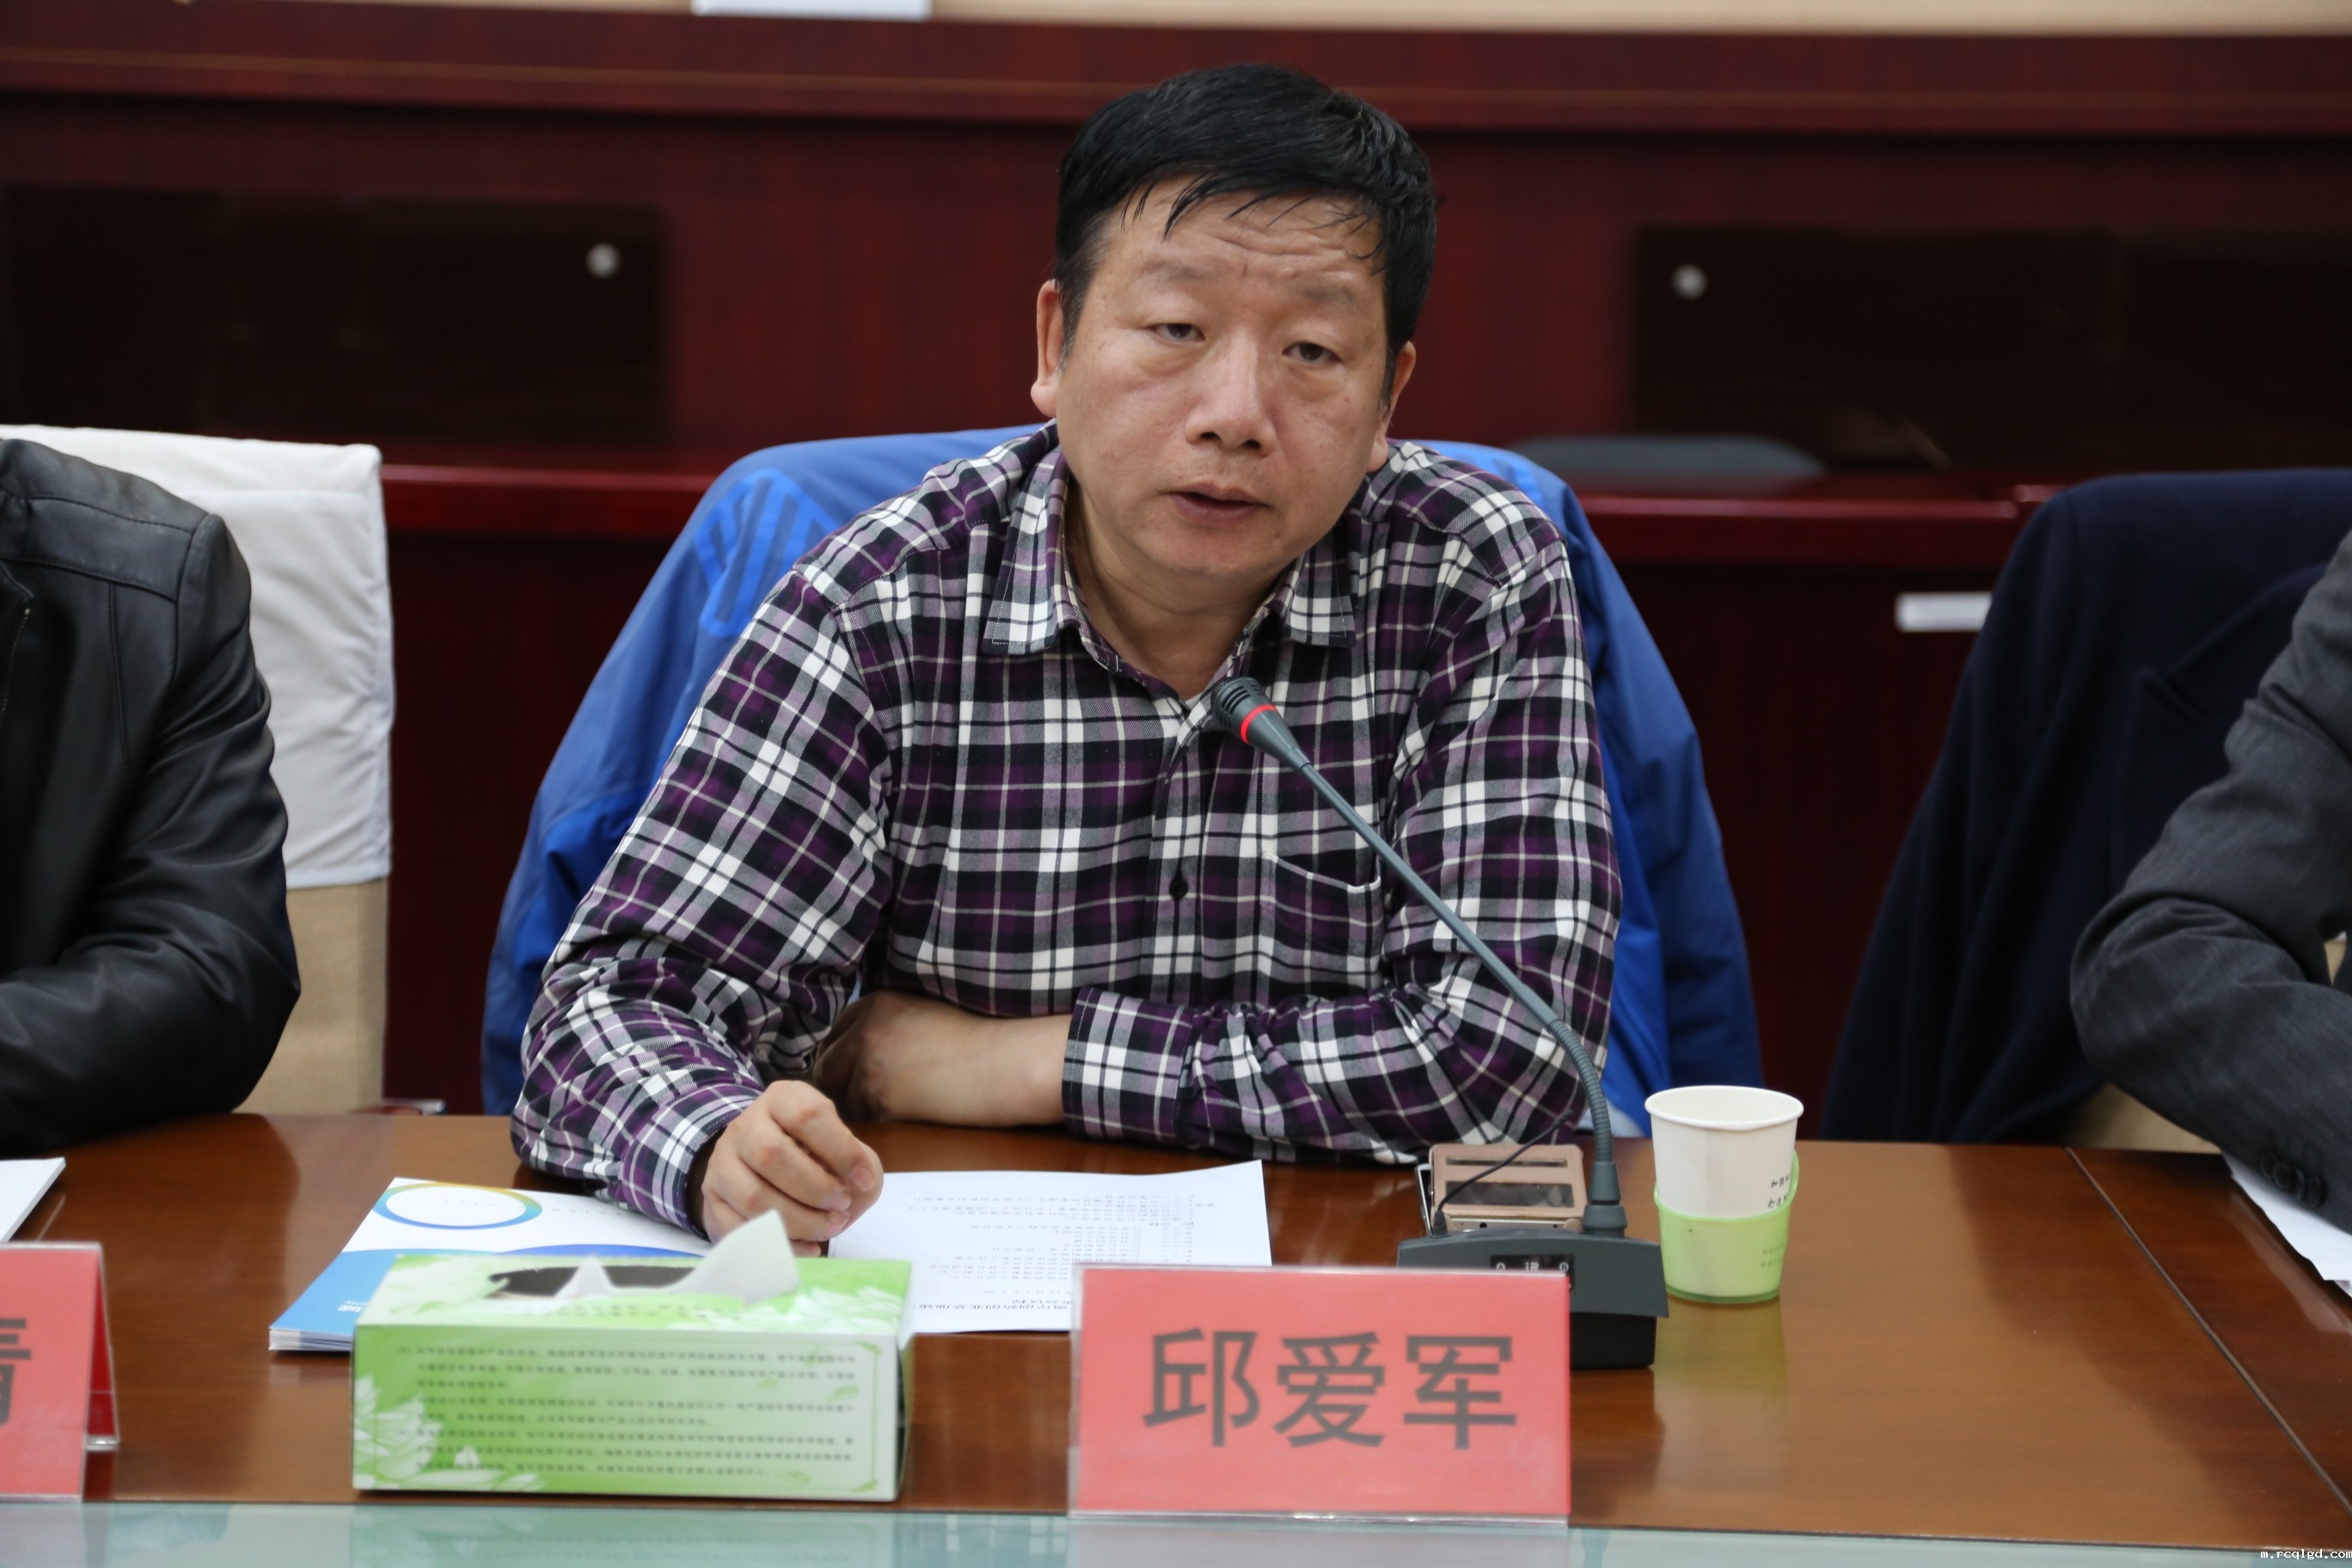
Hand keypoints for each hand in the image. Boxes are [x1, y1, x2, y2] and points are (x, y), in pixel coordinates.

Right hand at [691, 1081, 882, 1250]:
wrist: (759, 1162)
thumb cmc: (814, 1152)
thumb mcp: (840, 1144)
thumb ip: (857, 1162)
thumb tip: (857, 1190)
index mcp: (782, 1100)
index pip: (808, 1116)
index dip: (841, 1151)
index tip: (865, 1180)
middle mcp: (745, 1126)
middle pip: (772, 1154)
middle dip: (816, 1188)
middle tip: (842, 1207)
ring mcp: (722, 1163)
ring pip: (753, 1197)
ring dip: (799, 1220)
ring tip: (829, 1228)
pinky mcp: (712, 1200)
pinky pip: (739, 1229)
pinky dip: (779, 1244)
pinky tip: (808, 1247)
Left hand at [813, 991, 1067, 1126]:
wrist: (1009, 1064)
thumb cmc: (982, 1041)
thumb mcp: (925, 1014)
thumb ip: (887, 1026)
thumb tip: (861, 1056)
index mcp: (874, 1003)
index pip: (834, 1039)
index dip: (843, 1064)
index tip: (857, 1081)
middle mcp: (864, 1030)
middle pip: (825, 1069)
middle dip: (839, 1090)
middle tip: (864, 1107)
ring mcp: (868, 1064)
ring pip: (839, 1100)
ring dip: (855, 1112)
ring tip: (889, 1115)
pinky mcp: (880, 1098)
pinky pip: (860, 1122)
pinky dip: (873, 1128)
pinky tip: (901, 1123)